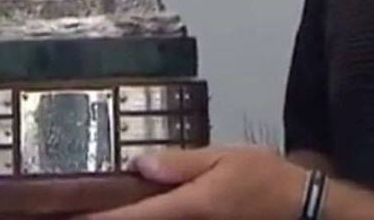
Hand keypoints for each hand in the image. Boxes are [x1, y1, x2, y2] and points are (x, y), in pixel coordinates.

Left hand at [85, 146, 306, 219]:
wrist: (302, 209)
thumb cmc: (264, 178)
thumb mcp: (223, 159)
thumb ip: (179, 163)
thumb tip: (138, 163)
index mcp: (190, 206)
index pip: (134, 217)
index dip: (100, 219)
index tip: (71, 216)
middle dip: (110, 218)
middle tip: (78, 208)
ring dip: (131, 217)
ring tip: (105, 207)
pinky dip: (151, 217)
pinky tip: (140, 209)